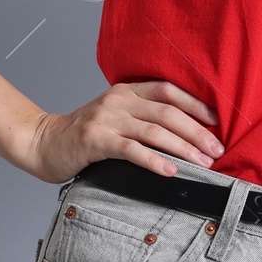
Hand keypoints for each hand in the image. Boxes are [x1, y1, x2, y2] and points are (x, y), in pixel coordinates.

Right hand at [16, 79, 223, 183]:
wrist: (45, 143)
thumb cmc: (85, 135)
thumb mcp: (115, 116)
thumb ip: (141, 117)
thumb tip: (184, 133)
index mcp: (126, 91)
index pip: (167, 90)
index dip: (194, 104)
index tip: (216, 120)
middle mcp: (118, 101)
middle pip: (166, 112)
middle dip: (196, 131)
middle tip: (216, 150)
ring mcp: (106, 119)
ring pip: (153, 131)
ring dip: (182, 148)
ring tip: (201, 163)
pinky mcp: (95, 140)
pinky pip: (131, 150)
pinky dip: (154, 161)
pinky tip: (171, 171)